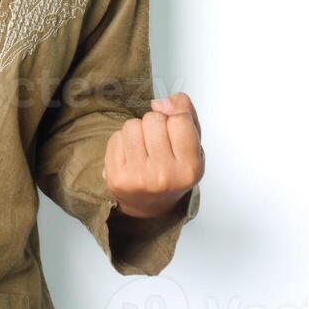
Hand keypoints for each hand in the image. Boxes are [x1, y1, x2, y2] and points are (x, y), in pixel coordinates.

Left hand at [101, 92, 203, 219]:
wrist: (151, 205)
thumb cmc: (173, 170)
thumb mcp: (193, 144)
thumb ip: (185, 114)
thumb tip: (161, 102)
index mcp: (190, 168)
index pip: (179, 120)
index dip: (175, 117)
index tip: (174, 127)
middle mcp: (165, 176)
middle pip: (154, 119)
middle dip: (155, 123)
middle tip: (158, 141)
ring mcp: (139, 178)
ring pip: (132, 125)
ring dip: (137, 130)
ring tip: (143, 148)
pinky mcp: (116, 177)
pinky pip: (116, 137)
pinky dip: (122, 141)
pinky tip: (130, 156)